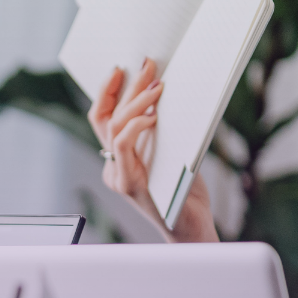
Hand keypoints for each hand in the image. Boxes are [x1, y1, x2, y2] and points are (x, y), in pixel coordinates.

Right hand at [87, 60, 217, 242]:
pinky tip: (154, 116)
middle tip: (146, 65)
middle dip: (124, 87)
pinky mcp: (130, 186)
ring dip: (135, 103)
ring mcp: (118, 177)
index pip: (103, 119)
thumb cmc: (187, 195)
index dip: (107, 91)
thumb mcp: (174, 153)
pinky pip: (123, 148)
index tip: (120, 68)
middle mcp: (113, 168)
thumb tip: (166, 92)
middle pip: (105, 119)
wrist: (194, 232)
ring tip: (157, 85)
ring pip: (114, 130)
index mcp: (119, 161)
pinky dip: (137, 126)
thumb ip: (162, 131)